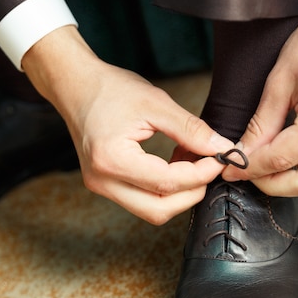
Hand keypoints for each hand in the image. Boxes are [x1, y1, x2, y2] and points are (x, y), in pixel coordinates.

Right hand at [23, 26, 233, 223]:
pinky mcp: (105, 185)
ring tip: (190, 163)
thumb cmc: (110, 90)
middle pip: (158, 210)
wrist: (76, 87)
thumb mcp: (156, 104)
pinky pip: (142, 199)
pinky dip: (164, 189)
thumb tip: (220, 148)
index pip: (167, 182)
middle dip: (191, 193)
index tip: (219, 158)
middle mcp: (102, 181)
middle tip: (209, 167)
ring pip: (151, 209)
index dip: (200, 174)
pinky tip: (174, 165)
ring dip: (178, 194)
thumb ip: (190, 130)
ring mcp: (101, 186)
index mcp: (112, 159)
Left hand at [222, 0, 297, 196]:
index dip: (250, 169)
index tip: (230, 170)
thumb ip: (260, 126)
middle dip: (271, 184)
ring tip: (263, 166)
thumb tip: (242, 154)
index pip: (281, 160)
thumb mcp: (279, 83)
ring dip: (291, 180)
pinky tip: (287, 157)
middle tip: (246, 174)